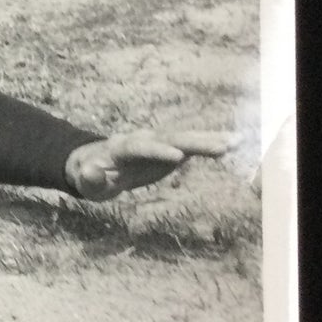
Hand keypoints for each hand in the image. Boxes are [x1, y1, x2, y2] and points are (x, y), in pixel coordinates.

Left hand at [64, 128, 235, 200]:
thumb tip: (90, 173)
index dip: (157, 151)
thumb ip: (90, 179)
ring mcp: (159, 142)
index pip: (140, 147)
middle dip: (194, 142)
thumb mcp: (87, 182)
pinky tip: (233, 143)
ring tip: (234, 141)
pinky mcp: (170, 149)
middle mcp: (143, 139)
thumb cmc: (91, 176)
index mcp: (121, 147)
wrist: (98, 163)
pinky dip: (211, 143)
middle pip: (169, 139)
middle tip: (220, 146)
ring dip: (209, 139)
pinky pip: (192, 145)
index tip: (177, 156)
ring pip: (184, 138)